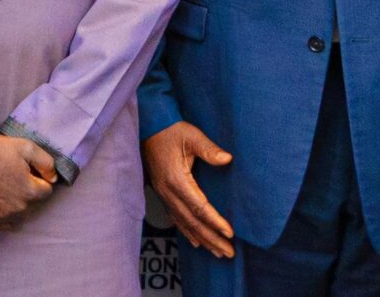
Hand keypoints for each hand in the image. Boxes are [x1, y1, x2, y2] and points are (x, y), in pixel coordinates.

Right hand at [0, 135, 56, 229]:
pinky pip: (6, 224)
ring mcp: (3, 215)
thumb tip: (54, 179)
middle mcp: (19, 208)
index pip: (47, 190)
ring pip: (21, 214)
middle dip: (29, 191)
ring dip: (18, 203)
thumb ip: (47, 163)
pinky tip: (1, 201)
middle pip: (34, 203)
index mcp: (30, 191)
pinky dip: (7, 215)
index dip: (38, 178)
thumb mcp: (26, 147)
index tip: (26, 169)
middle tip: (14, 175)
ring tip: (5, 186)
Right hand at [143, 121, 235, 258]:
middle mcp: (168, 192)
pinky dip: (187, 232)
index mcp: (177, 180)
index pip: (199, 207)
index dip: (214, 222)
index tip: (229, 233)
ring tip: (218, 252)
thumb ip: (209, 149)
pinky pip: (175, 218)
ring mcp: (164, 194)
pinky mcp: (162, 193)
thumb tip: (227, 159)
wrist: (149, 126)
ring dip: (202, 239)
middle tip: (229, 252)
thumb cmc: (171, 130)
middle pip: (192, 222)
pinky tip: (196, 242)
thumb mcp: (191, 135)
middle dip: (211, 239)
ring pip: (184, 223)